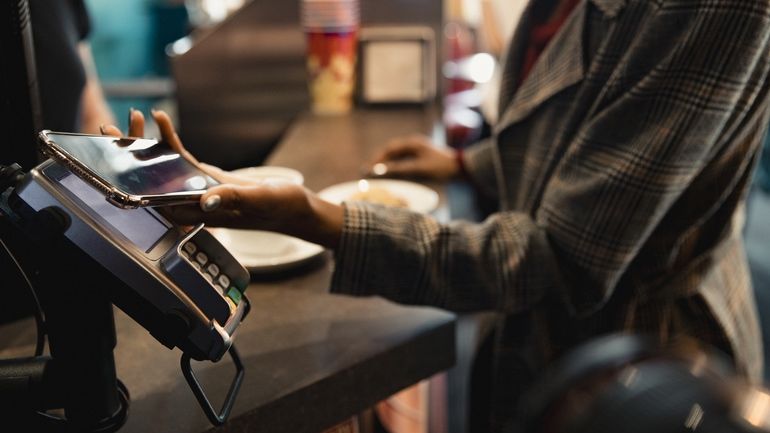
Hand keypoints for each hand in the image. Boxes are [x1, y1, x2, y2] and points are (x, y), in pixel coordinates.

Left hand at [102, 109, 344, 248]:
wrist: (294, 207)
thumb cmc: (279, 207)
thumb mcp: (257, 201)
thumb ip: (231, 199)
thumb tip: (204, 200)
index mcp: (200, 213)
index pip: (156, 197)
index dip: (132, 179)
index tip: (114, 156)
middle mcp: (194, 203)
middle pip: (152, 179)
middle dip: (129, 155)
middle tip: (109, 128)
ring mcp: (200, 189)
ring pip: (164, 167)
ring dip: (147, 144)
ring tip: (131, 118)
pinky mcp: (210, 178)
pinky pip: (183, 159)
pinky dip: (171, 140)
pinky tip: (162, 120)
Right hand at [368, 135, 459, 180]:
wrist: (459, 168)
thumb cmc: (440, 167)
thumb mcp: (419, 168)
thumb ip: (401, 168)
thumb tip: (383, 170)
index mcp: (413, 143)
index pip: (390, 148)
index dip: (379, 158)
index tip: (370, 167)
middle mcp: (413, 144)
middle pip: (392, 150)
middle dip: (381, 160)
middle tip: (369, 170)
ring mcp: (417, 149)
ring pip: (397, 155)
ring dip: (387, 163)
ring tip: (376, 172)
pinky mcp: (420, 156)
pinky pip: (404, 159)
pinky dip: (395, 165)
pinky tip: (390, 172)